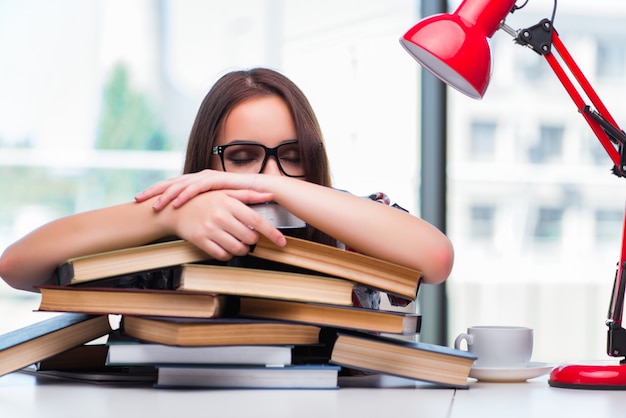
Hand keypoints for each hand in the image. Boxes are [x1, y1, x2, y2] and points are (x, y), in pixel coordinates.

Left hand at [135, 170, 265, 210]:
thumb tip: (191, 217)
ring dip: (167, 195)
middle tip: (138, 199)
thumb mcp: (217, 206)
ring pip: (181, 184)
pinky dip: (185, 195)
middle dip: (154, 190)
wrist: (262, 191)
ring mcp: (207, 177)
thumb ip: (204, 208)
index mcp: (198, 182)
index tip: (142, 200)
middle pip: (172, 182)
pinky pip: (196, 188)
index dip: (157, 192)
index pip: (173, 186)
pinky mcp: (216, 180)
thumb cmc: (241, 200)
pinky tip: (176, 203)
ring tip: (155, 205)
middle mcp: (200, 177)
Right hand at [164, 189, 284, 260]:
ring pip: (237, 249)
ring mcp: (209, 229)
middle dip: (253, 241)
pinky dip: (228, 254)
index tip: (282, 241)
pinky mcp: (200, 240)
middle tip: (249, 237)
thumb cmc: (203, 199)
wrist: (174, 208)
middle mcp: (220, 216)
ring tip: (239, 243)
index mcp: (229, 203)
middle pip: (249, 238)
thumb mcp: (225, 192)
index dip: (272, 233)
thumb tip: (269, 194)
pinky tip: (226, 247)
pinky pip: (221, 255)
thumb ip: (248, 194)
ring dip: (242, 249)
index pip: (256, 221)